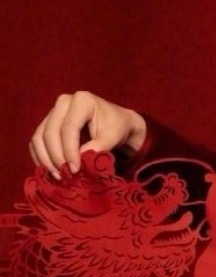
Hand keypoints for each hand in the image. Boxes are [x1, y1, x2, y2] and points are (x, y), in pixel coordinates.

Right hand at [30, 91, 146, 178]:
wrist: (117, 123)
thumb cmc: (117, 128)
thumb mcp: (114, 136)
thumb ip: (99, 146)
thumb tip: (78, 160)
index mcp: (82, 100)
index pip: (69, 128)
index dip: (69, 150)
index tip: (75, 169)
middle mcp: (64, 102)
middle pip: (50, 132)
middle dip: (56, 156)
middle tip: (65, 175)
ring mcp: (53, 112)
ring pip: (39, 137)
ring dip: (45, 159)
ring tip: (58, 175)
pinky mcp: (47, 123)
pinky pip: (36, 142)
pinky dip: (40, 157)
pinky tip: (50, 170)